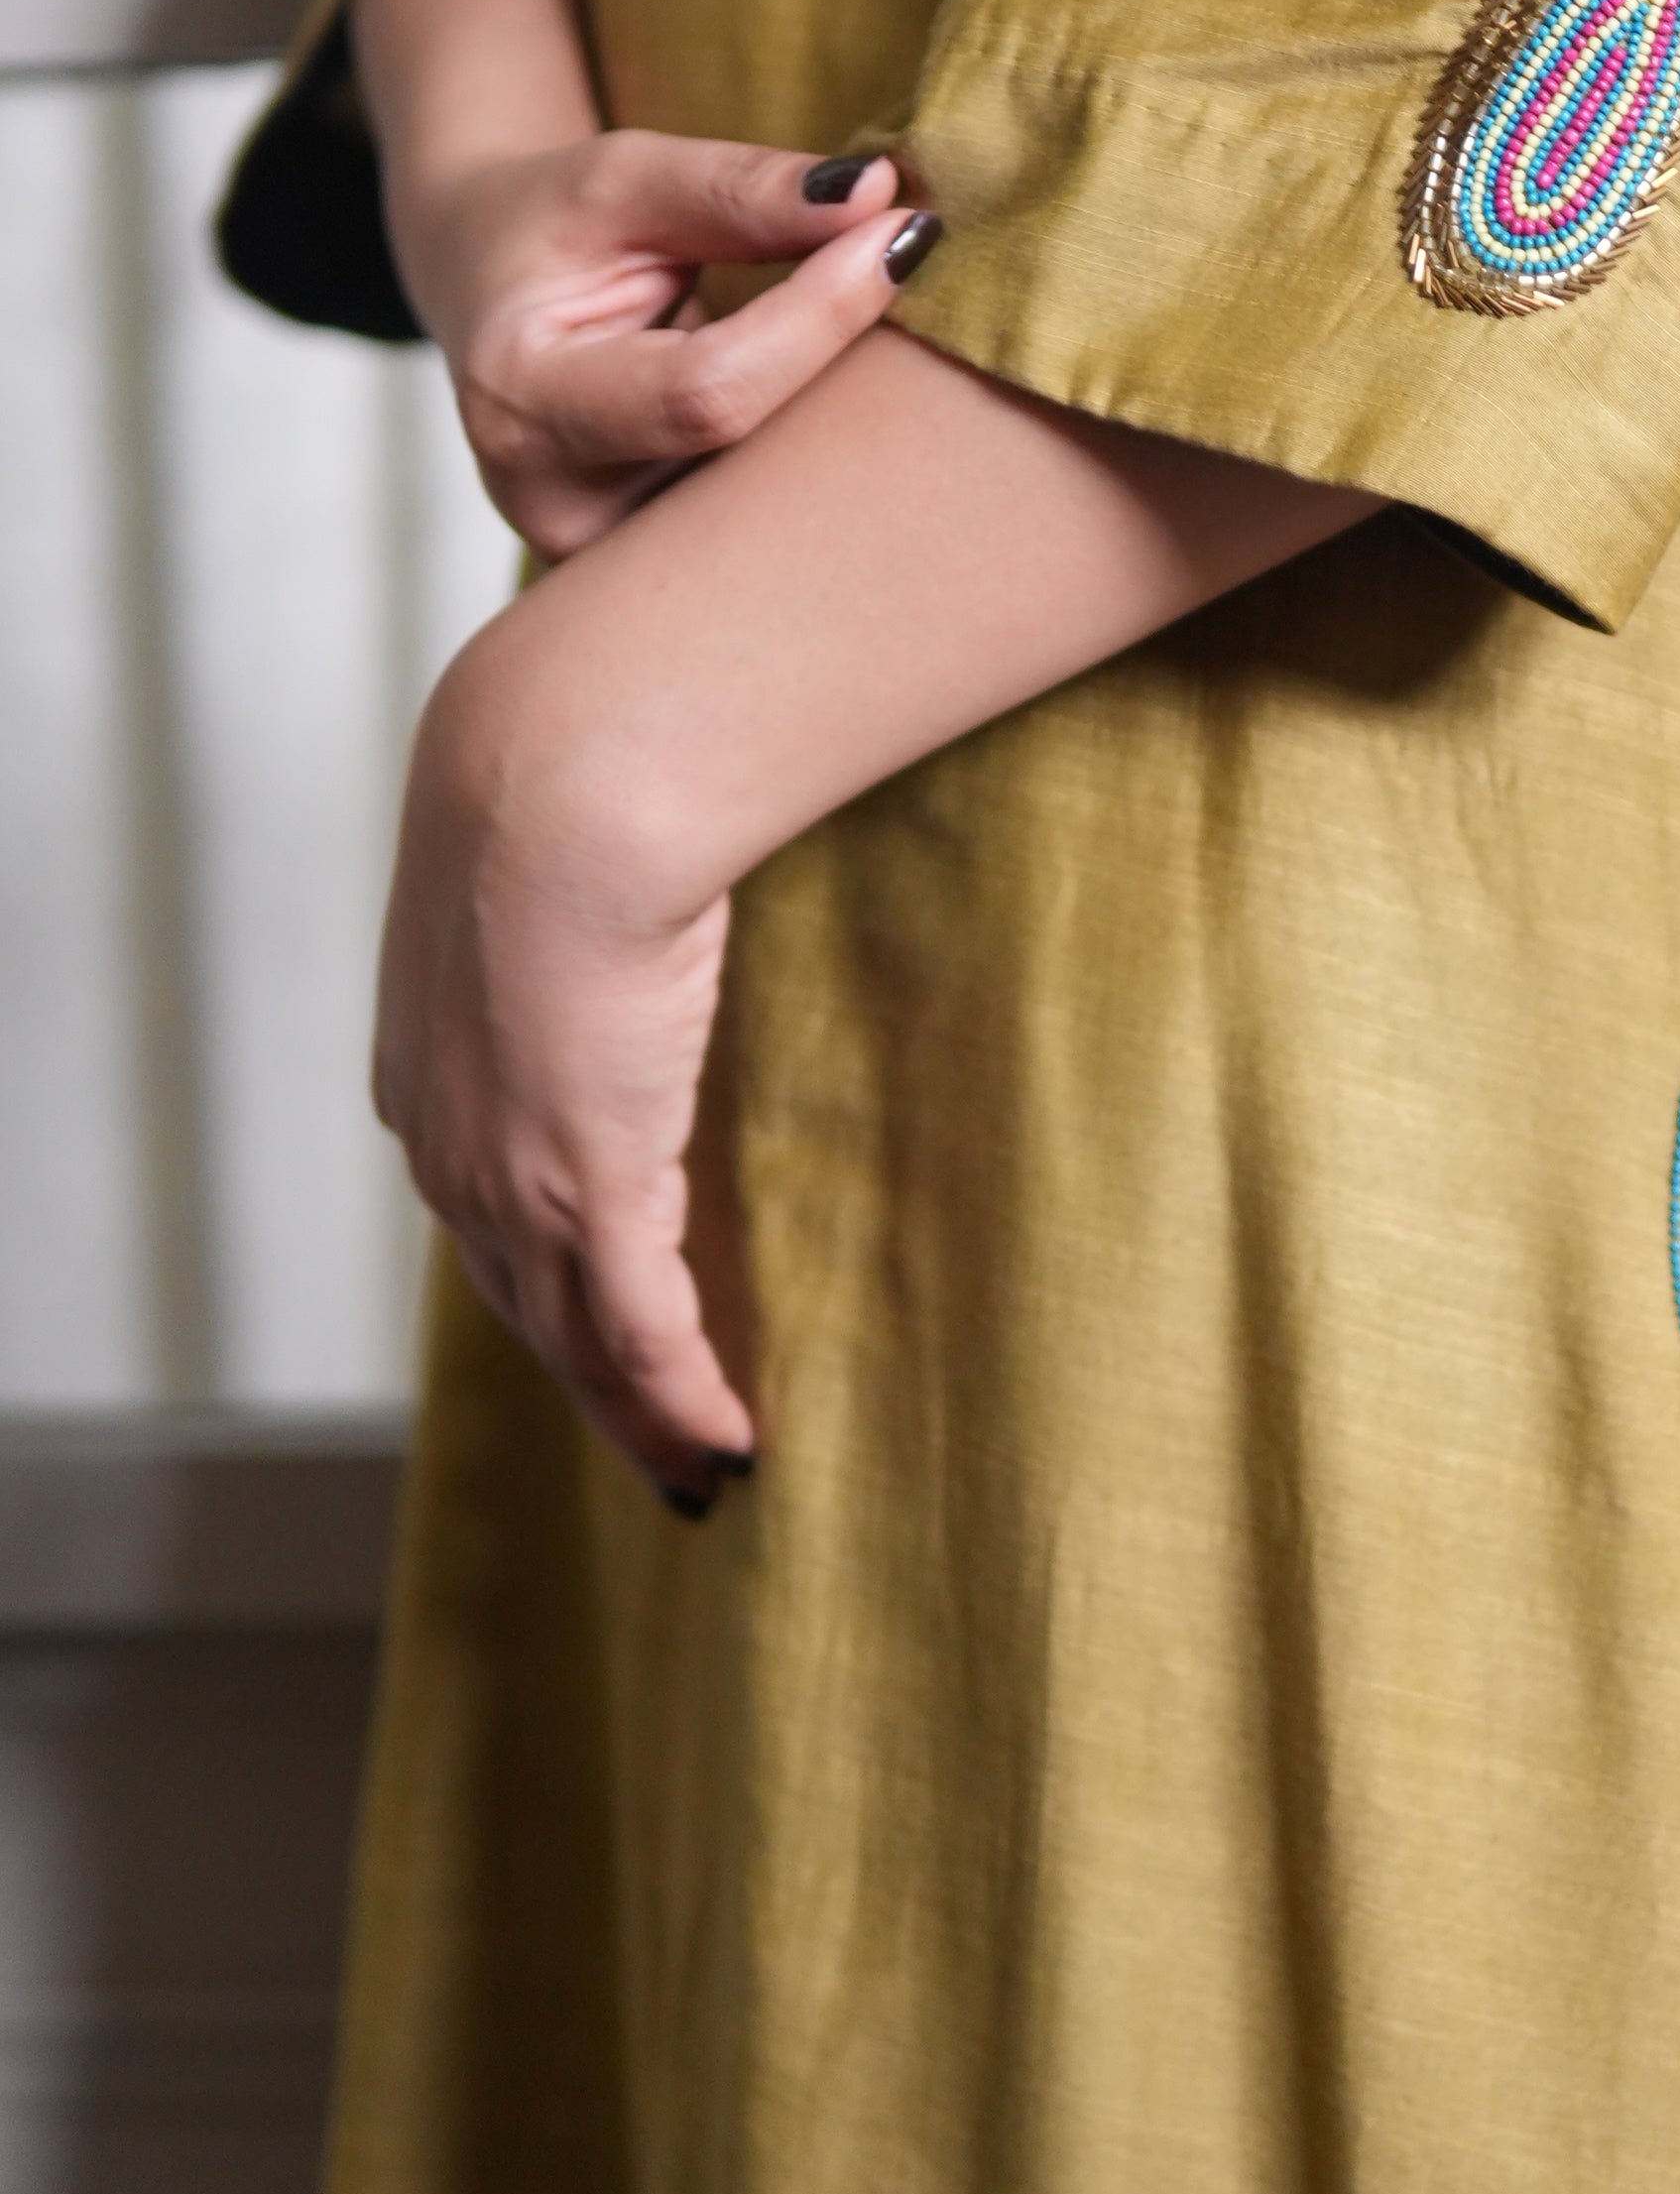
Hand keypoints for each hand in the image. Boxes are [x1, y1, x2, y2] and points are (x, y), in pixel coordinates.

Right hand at [349, 0, 934, 558]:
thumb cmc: (549, 229)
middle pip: (757, 471)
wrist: (497, 301)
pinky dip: (823, 464)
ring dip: (852, 429)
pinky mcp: (657, 579)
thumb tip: (875, 197)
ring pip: (778, 516)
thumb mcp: (621, 181)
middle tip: (916, 285)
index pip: (711, 391)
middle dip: (857, 382)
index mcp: (526, 409)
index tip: (903, 232)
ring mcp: (609, 563)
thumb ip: (739, 189)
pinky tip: (843, 407)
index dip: (821, 314)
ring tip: (881, 341)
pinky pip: (771, 532)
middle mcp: (560, 511)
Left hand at [371, 332, 1373, 1508]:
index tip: (600, 1304)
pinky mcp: (583, 1178)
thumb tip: (709, 761)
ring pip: (571, 1320)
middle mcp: (453, 1116)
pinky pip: (632, 1326)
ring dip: (637, 1397)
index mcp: (441, 1031)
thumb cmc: (607, 739)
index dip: (545, 1255)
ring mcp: (510, 1157)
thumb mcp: (601, 790)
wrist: (577, 749)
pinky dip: (674, 1391)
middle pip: (517, 1278)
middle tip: (660, 1427)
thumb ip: (640, 820)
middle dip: (585, 1359)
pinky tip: (724, 1442)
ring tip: (703, 1454)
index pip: (488, 1178)